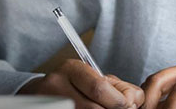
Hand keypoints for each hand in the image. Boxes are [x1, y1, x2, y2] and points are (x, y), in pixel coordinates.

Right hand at [18, 59, 143, 108]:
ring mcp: (53, 102)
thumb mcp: (93, 77)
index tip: (129, 105)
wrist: (41, 94)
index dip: (119, 101)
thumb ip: (117, 86)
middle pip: (95, 108)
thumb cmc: (75, 85)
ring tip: (106, 108)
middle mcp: (58, 85)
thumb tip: (134, 100)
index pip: (99, 88)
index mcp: (72, 69)